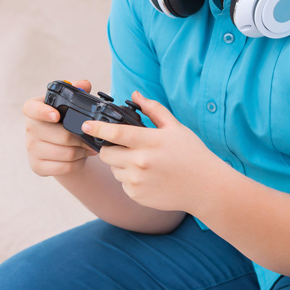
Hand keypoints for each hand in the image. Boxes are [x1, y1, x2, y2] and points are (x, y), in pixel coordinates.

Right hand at [23, 79, 97, 176]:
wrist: (57, 146)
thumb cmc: (64, 120)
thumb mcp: (69, 104)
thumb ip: (76, 91)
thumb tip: (84, 84)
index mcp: (35, 110)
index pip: (31, 108)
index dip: (42, 111)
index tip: (56, 115)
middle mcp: (30, 128)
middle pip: (60, 135)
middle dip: (81, 138)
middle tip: (93, 138)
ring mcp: (31, 148)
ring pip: (65, 153)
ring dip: (82, 151)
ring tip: (89, 148)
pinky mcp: (37, 166)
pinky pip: (64, 167)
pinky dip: (78, 163)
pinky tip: (81, 158)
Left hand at [83, 91, 226, 212]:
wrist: (205, 187)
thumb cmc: (192, 154)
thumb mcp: (175, 127)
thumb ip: (153, 109)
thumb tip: (135, 94)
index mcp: (148, 142)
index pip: (115, 133)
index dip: (97, 128)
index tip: (85, 126)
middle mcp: (140, 163)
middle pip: (106, 154)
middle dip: (110, 148)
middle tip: (125, 146)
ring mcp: (137, 182)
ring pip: (113, 169)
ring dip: (120, 164)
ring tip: (142, 162)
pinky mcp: (137, 196)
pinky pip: (122, 183)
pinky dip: (129, 178)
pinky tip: (148, 176)